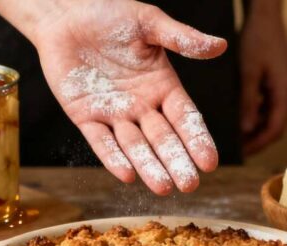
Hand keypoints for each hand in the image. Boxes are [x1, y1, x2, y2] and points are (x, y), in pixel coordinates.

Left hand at [0, 0, 226, 194]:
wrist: (66, 14)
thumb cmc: (110, 14)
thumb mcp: (149, 23)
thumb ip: (181, 38)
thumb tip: (220, 45)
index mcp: (162, 86)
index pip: (185, 118)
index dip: (197, 140)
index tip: (210, 163)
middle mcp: (142, 105)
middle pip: (163, 139)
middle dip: (176, 162)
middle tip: (189, 185)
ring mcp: (114, 114)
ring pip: (135, 146)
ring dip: (149, 167)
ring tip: (163, 187)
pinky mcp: (85, 117)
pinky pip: (101, 141)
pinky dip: (113, 157)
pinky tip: (127, 174)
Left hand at [240, 0, 286, 155]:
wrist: (265, 15)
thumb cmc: (257, 39)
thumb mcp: (248, 71)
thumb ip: (247, 101)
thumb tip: (245, 129)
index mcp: (286, 92)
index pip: (276, 129)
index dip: (258, 144)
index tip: (241, 154)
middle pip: (275, 127)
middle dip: (256, 140)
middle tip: (235, 150)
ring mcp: (285, 87)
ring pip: (271, 117)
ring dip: (255, 128)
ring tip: (234, 138)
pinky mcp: (278, 82)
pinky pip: (268, 105)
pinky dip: (255, 114)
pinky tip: (239, 117)